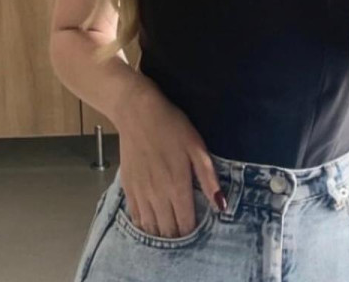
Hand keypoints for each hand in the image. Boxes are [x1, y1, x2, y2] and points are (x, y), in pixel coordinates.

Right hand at [113, 79, 224, 236]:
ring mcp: (140, 194)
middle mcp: (157, 196)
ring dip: (161, 234)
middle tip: (186, 233)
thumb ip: (208, 177)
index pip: (185, 225)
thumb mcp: (196, 146)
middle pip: (168, 231)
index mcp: (177, 186)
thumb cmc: (171, 126)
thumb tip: (221, 205)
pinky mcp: (127, 188)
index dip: (193, 232)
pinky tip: (151, 224)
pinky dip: (144, 226)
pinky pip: (135, 218)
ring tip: (170, 231)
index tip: (199, 230)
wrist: (137, 112)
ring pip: (150, 228)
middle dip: (178, 237)